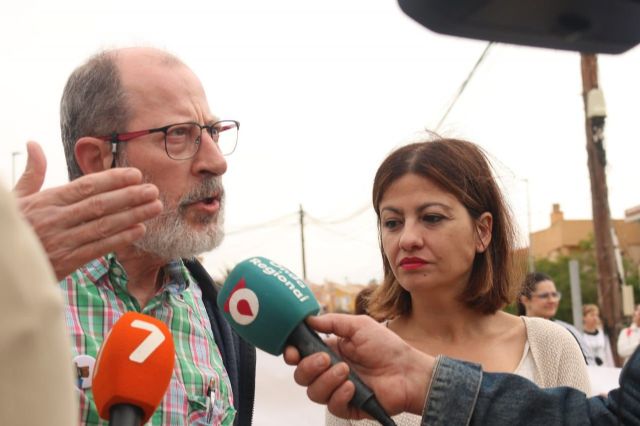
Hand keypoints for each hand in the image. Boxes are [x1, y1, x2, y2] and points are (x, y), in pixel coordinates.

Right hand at [14, 141, 162, 279]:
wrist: (3, 266)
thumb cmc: (13, 228)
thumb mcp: (16, 199)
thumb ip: (32, 173)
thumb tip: (33, 144)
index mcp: (46, 201)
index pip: (85, 186)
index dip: (112, 180)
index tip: (135, 175)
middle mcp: (55, 219)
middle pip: (100, 205)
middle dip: (130, 196)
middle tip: (153, 190)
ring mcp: (62, 241)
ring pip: (104, 226)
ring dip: (133, 215)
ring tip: (154, 207)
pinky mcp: (67, 262)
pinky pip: (99, 248)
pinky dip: (121, 238)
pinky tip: (139, 230)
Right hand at [283, 314, 433, 419]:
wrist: (408, 371)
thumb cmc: (387, 347)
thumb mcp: (359, 326)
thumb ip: (333, 322)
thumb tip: (308, 319)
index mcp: (330, 351)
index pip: (301, 355)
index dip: (292, 354)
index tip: (292, 351)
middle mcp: (330, 371)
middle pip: (301, 376)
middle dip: (308, 367)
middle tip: (326, 359)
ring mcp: (338, 390)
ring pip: (313, 392)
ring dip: (326, 380)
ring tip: (346, 371)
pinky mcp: (349, 407)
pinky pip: (332, 406)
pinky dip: (339, 395)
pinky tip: (352, 386)